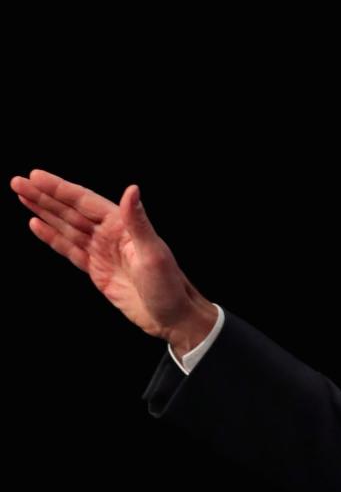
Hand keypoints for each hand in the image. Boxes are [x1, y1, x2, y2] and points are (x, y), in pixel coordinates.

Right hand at [10, 169, 216, 355]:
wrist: (171, 315)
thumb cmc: (169, 284)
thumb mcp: (153, 253)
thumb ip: (138, 222)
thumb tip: (132, 190)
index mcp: (122, 226)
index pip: (85, 201)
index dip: (60, 189)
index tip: (35, 176)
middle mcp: (110, 234)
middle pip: (71, 210)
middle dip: (45, 196)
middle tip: (18, 181)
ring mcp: (102, 251)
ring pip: (67, 226)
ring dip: (44, 211)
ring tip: (22, 196)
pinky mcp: (97, 269)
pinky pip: (69, 249)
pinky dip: (52, 236)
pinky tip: (36, 224)